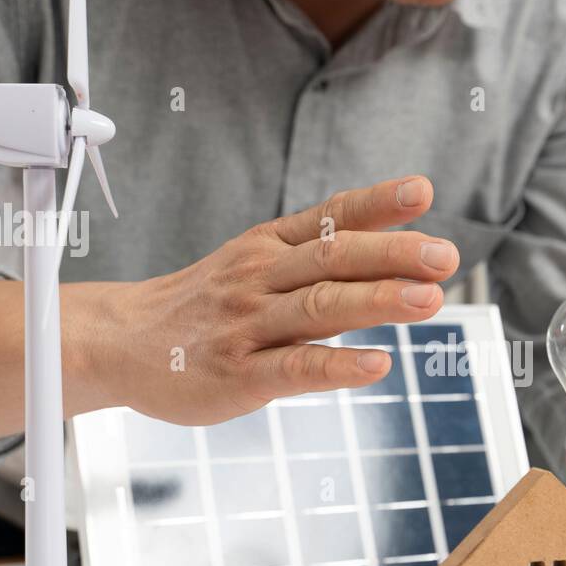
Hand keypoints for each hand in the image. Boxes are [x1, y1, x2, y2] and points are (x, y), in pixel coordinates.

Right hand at [87, 175, 458, 424]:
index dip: (378, 202)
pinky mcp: (239, 375)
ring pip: (319, 307)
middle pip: (333, 258)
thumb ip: (320, 256)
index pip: (331, 217)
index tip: (423, 190)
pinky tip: (376, 364)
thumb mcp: (255, 262)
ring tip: (429, 299)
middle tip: (445, 256)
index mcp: (269, 247)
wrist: (119, 342)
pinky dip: (338, 365)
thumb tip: (399, 248)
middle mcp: (261, 278)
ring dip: (377, 301)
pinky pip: (294, 367)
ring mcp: (248, 326)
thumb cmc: (203, 306)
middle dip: (393, 254)